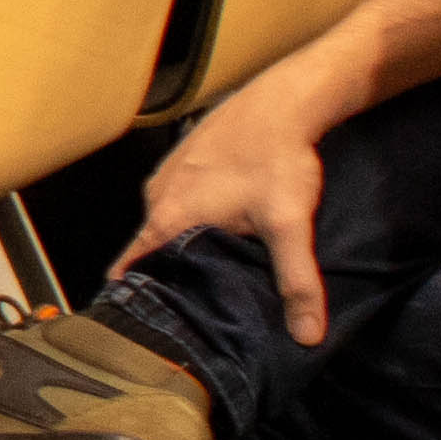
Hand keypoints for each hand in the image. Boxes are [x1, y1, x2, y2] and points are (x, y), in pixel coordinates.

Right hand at [119, 71, 336, 340]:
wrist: (281, 102)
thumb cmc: (275, 161)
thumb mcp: (289, 225)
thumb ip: (297, 281)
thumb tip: (307, 337)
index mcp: (168, 215)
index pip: (133, 261)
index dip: (137, 291)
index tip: (142, 319)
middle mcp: (158, 194)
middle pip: (153, 245)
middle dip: (171, 272)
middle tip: (198, 302)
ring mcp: (168, 174)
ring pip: (167, 222)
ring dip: (184, 243)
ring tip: (213, 267)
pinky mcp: (184, 160)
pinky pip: (178, 200)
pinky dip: (193, 217)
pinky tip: (224, 224)